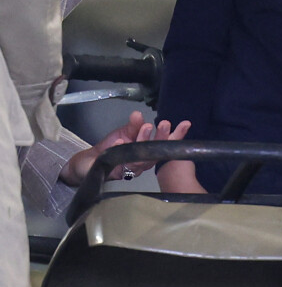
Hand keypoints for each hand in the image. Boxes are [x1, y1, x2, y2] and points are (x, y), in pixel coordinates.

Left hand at [59, 111, 190, 185]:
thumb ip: (133, 125)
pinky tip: (122, 139)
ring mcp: (130, 169)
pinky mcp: (116, 172)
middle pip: (156, 152)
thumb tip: (139, 114)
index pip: (165, 144)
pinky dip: (122, 148)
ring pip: (141, 158)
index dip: (176, 135)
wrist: (89, 161)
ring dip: (144, 141)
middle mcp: (142, 163)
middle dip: (162, 137)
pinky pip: (121, 161)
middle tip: (165, 123)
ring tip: (145, 127)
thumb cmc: (112, 147)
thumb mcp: (125, 132)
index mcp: (148, 152)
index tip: (186, 123)